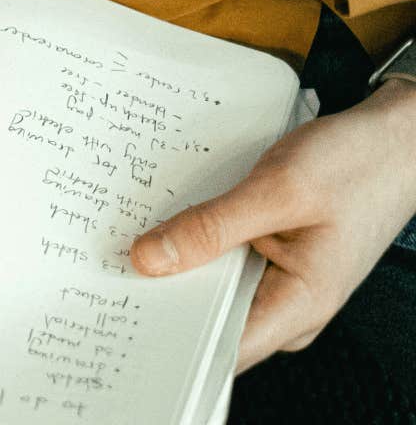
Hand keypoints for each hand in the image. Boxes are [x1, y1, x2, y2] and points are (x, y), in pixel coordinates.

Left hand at [129, 80, 415, 371]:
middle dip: (159, 297)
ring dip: (172, 268)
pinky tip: (160, 227)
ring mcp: (278, 285)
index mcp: (300, 304)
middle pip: (207, 322)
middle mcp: (288, 307)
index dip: (167, 336)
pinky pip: (220, 265)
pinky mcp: (270, 261)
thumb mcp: (279, 189)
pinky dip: (191, 247)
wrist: (396, 140)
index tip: (117, 310)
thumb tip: (148, 260)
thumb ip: (212, 227)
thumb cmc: (357, 164)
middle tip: (104, 268)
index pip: (220, 348)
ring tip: (124, 243)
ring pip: (209, 292)